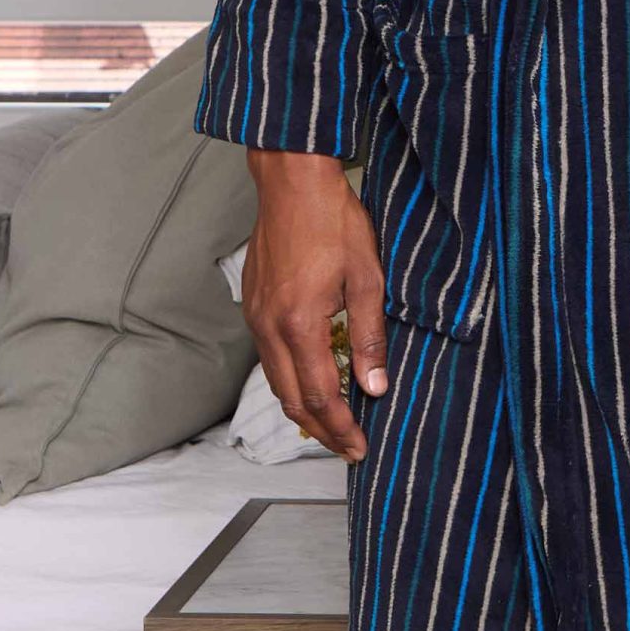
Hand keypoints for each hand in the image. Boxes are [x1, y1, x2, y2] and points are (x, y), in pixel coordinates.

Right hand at [242, 150, 388, 460]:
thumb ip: (370, 337)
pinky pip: (269, 356)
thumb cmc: (333, 221)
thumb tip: (375, 387)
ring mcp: (256, 317)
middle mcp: (270, 327)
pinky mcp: (254, 305)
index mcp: (300, 325)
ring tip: (333, 423)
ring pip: (276, 380)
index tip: (358, 447)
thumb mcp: (367, 279)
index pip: (318, 396)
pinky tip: (313, 379)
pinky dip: (290, 379)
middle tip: (346, 448)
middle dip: (320, 430)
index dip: (340, 428)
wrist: (293, 183)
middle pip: (290, 399)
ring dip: (303, 407)